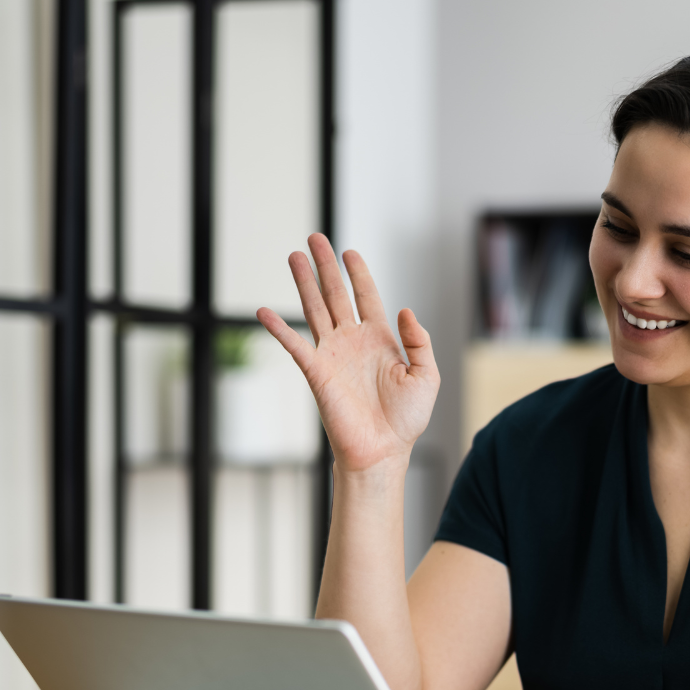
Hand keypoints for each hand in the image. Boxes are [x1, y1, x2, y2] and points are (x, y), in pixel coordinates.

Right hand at [257, 233, 439, 473]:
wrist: (383, 451)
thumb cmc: (406, 420)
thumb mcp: (426, 376)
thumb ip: (420, 341)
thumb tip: (405, 309)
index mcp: (379, 340)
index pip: (366, 297)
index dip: (358, 274)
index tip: (349, 252)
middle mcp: (353, 342)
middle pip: (335, 294)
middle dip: (325, 266)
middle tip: (315, 238)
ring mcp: (332, 355)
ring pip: (314, 309)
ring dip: (304, 283)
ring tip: (293, 255)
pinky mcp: (317, 372)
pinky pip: (295, 344)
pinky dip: (278, 328)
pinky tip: (263, 311)